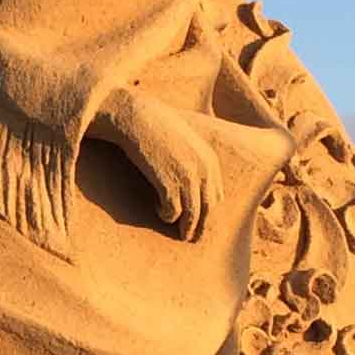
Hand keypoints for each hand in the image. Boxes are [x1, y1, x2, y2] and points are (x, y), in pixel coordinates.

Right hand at [97, 86, 221, 242]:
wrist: (137, 117)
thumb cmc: (156, 127)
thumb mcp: (184, 142)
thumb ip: (194, 161)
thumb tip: (192, 188)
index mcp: (210, 160)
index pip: (216, 197)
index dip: (208, 213)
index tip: (199, 223)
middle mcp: (204, 170)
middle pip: (208, 209)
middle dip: (200, 226)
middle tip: (190, 238)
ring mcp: (188, 178)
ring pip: (192, 215)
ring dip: (184, 228)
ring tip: (178, 234)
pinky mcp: (169, 183)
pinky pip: (172, 212)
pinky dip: (166, 215)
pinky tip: (156, 209)